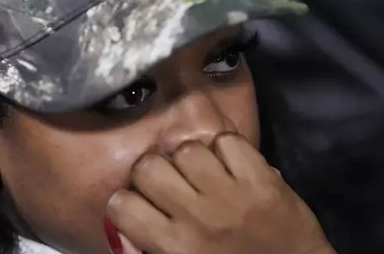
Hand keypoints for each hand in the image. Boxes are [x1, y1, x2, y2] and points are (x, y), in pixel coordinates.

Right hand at [105, 133, 335, 253]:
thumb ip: (150, 247)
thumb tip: (123, 221)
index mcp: (174, 247)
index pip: (122, 204)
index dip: (127, 201)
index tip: (142, 204)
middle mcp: (197, 216)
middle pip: (148, 166)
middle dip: (153, 171)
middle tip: (169, 183)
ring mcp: (230, 193)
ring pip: (186, 149)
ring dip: (190, 159)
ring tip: (202, 173)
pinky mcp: (261, 177)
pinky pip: (227, 141)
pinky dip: (226, 148)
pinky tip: (231, 165)